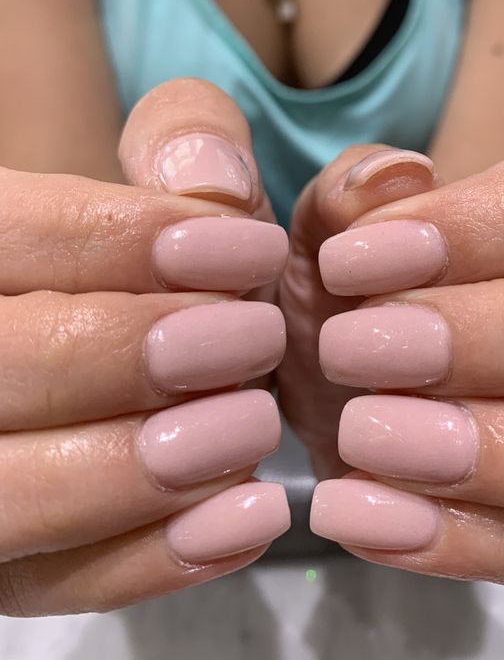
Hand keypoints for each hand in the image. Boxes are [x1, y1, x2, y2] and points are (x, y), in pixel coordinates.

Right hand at [0, 81, 290, 616]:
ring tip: (252, 425)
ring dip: (137, 467)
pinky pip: (52, 586)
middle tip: (254, 336)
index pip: (12, 237)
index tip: (252, 248)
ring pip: (8, 492)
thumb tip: (214, 183)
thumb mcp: (173, 177)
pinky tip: (244, 516)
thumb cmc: (163, 253)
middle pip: (5, 363)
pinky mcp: (5, 562)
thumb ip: (189, 141)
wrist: (151, 345)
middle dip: (135, 351)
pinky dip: (149, 560)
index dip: (128, 242)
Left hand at [309, 141, 503, 582]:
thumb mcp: (331, 228)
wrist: (330, 383)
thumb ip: (351, 191)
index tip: (359, 260)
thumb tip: (391, 176)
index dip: (500, 224)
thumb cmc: (355, 288)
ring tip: (368, 434)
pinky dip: (465, 535)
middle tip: (368, 347)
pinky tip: (360, 507)